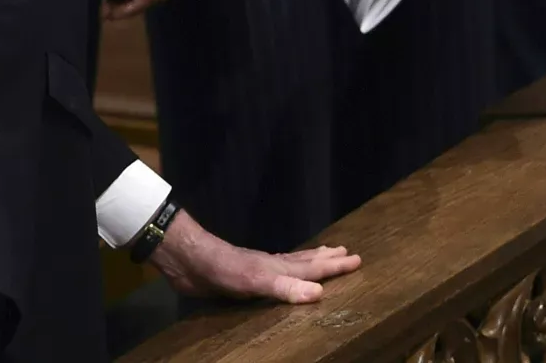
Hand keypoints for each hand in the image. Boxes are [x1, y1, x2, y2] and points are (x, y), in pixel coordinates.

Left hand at [150, 208, 360, 303]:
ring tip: (322, 256)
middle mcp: (271, 265)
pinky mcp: (243, 280)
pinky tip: (282, 277)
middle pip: (305, 261)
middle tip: (347, 251)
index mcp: (277, 266)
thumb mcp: (255, 280)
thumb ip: (285, 287)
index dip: (334, 266)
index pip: (313, 266)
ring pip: (290, 265)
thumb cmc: (221, 269)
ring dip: (309, 262)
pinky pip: (275, 276)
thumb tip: (320, 293)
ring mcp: (257, 270)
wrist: (189, 260)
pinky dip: (288, 274)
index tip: (357, 258)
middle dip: (327, 259)